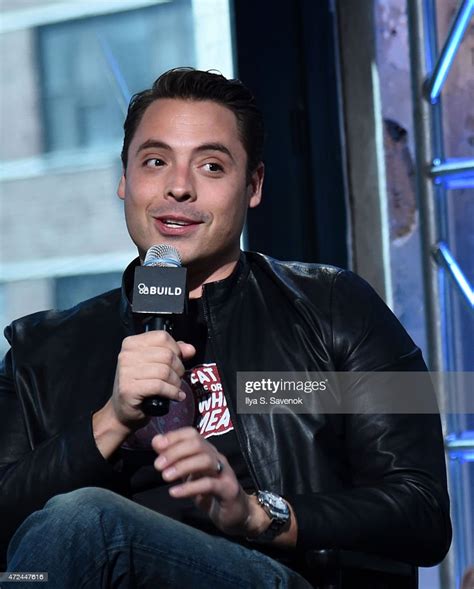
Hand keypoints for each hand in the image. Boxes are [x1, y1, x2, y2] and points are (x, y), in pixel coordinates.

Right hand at [110, 331, 195, 429]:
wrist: (124, 410)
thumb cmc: (141, 385)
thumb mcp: (156, 364)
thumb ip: (173, 353)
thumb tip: (190, 349)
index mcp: (132, 343)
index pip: (162, 337)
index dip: (176, 350)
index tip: (177, 361)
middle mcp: (126, 355)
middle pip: (167, 355)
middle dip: (178, 368)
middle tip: (177, 378)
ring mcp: (126, 372)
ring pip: (165, 371)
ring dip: (176, 382)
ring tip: (175, 388)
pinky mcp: (129, 389)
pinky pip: (159, 386)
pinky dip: (172, 392)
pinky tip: (175, 396)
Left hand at [152, 428, 268, 536]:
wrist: (236, 513)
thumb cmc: (210, 492)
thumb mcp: (189, 474)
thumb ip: (174, 457)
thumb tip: (156, 441)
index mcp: (207, 451)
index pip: (192, 434)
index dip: (174, 436)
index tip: (157, 445)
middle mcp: (217, 457)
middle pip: (197, 444)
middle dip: (175, 451)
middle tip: (158, 465)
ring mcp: (224, 472)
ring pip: (205, 460)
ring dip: (182, 466)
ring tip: (165, 477)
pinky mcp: (228, 489)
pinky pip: (209, 484)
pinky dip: (190, 487)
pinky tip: (174, 493)